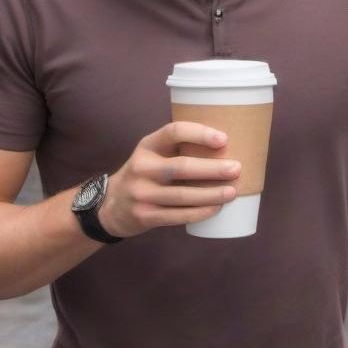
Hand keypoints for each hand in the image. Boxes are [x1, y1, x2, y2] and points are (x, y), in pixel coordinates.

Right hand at [98, 122, 240, 237]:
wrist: (111, 205)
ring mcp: (142, 193)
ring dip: (211, 194)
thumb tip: (226, 147)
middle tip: (237, 168)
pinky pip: (178, 215)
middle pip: (181, 167)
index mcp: (147, 145)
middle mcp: (141, 167)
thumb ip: (178, 149)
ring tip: (232, 191)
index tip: (223, 139)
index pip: (173, 132)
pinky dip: (200, 212)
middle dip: (212, 169)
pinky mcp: (145, 216)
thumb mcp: (152, 154)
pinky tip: (216, 208)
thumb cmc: (145, 174)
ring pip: (182, 195)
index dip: (199, 133)